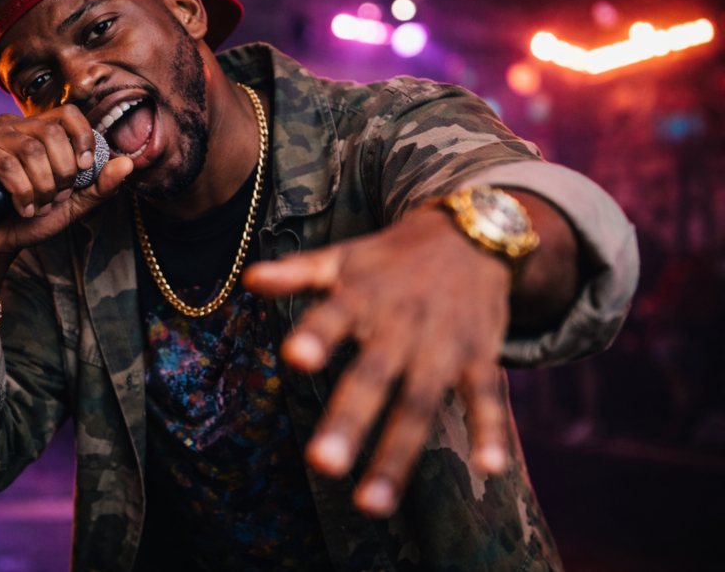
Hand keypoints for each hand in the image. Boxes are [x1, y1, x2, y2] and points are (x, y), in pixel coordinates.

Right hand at [0, 105, 132, 255]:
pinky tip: (23, 209)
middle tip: (57, 198)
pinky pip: (5, 165)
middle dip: (62, 174)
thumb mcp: (75, 204)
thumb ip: (101, 185)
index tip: (86, 169)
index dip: (82, 139)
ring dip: (42, 187)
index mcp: (39, 128)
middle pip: (51, 133)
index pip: (69, 113)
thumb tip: (127, 163)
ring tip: (39, 206)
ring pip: (30, 150)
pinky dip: (22, 192)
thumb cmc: (35, 217)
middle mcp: (13, 124)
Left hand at [243, 206, 510, 516]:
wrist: (471, 234)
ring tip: (370, 504)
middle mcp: (401, 324)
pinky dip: (490, 430)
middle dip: (348, 422)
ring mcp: (443, 343)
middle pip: (372, 377)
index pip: (333, 315)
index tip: (295, 358)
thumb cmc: (391, 258)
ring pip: (420, 403)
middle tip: (321, 465)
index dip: (316, 336)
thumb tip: (248, 279)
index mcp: (361, 297)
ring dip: (397, 454)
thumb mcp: (344, 258)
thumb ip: (297, 273)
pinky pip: (487, 396)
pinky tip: (488, 469)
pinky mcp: (481, 356)